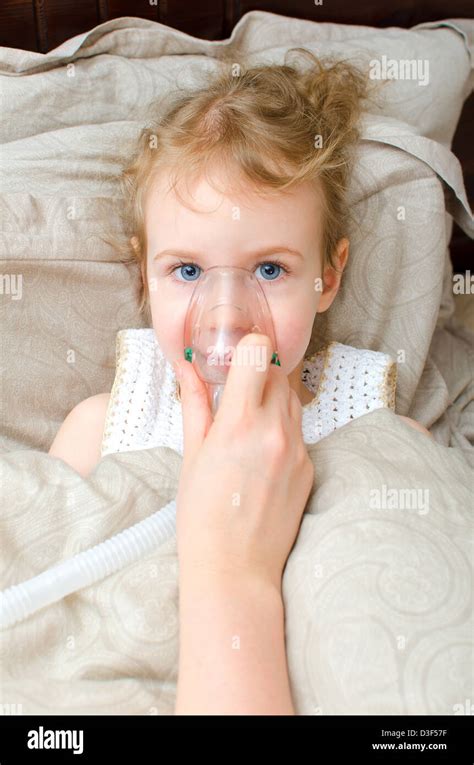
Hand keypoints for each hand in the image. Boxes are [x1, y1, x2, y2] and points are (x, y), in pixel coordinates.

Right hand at [174, 333, 314, 590]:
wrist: (236, 569)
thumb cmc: (202, 516)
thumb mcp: (192, 455)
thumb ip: (195, 405)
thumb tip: (189, 368)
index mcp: (238, 423)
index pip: (259, 353)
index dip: (247, 348)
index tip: (234, 357)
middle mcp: (275, 430)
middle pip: (279, 372)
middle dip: (258, 372)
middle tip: (236, 388)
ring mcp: (298, 450)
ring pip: (293, 399)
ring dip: (273, 397)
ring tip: (247, 422)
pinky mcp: (310, 468)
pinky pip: (300, 431)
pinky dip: (283, 428)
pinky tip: (261, 454)